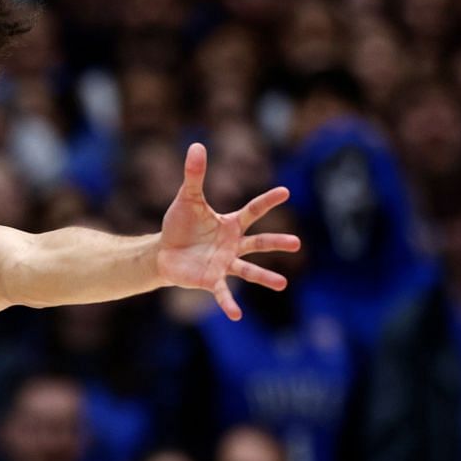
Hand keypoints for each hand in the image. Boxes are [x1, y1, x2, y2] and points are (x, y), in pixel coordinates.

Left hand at [155, 142, 299, 320]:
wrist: (164, 252)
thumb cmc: (180, 225)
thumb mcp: (186, 199)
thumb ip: (194, 175)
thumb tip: (197, 145)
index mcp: (230, 224)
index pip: (253, 211)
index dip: (267, 201)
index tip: (285, 192)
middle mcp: (233, 245)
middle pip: (258, 242)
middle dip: (276, 242)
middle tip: (297, 243)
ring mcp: (224, 263)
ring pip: (248, 270)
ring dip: (264, 277)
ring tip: (283, 284)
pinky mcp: (211, 280)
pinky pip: (223, 293)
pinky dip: (229, 304)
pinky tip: (237, 316)